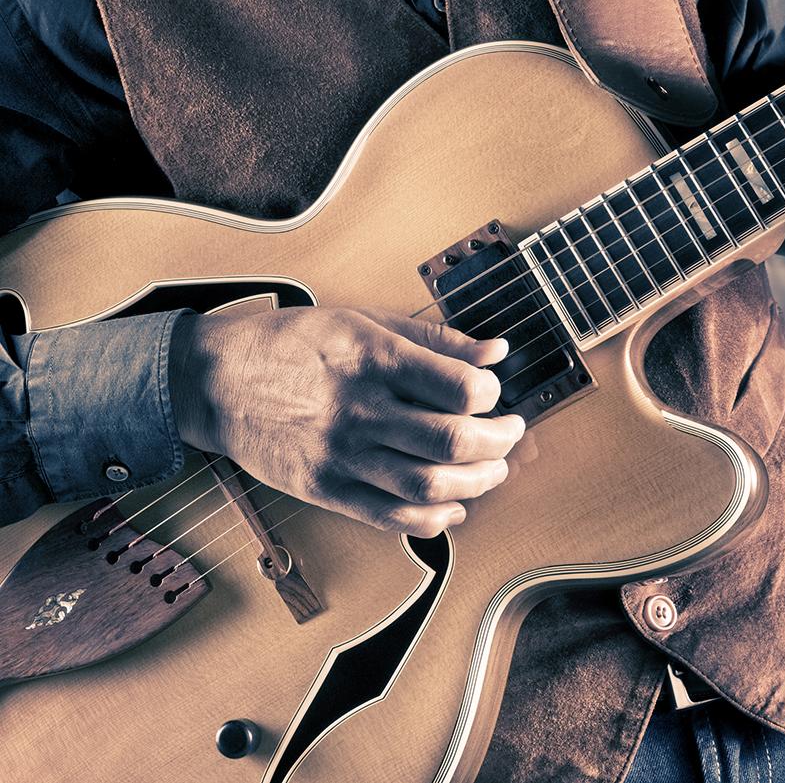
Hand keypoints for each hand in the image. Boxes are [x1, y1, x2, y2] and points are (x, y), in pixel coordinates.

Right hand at [169, 307, 524, 536]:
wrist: (217, 382)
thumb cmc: (292, 344)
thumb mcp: (363, 321)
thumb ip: (435, 340)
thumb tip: (496, 354)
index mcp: (371, 359)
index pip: (458, 388)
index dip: (490, 392)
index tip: (492, 390)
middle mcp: (358, 410)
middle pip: (451, 441)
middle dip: (498, 442)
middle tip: (510, 432)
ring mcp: (340, 456)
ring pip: (429, 487)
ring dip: (477, 483)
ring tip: (492, 468)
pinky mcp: (326, 490)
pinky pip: (392, 519)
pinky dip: (434, 520)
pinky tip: (453, 506)